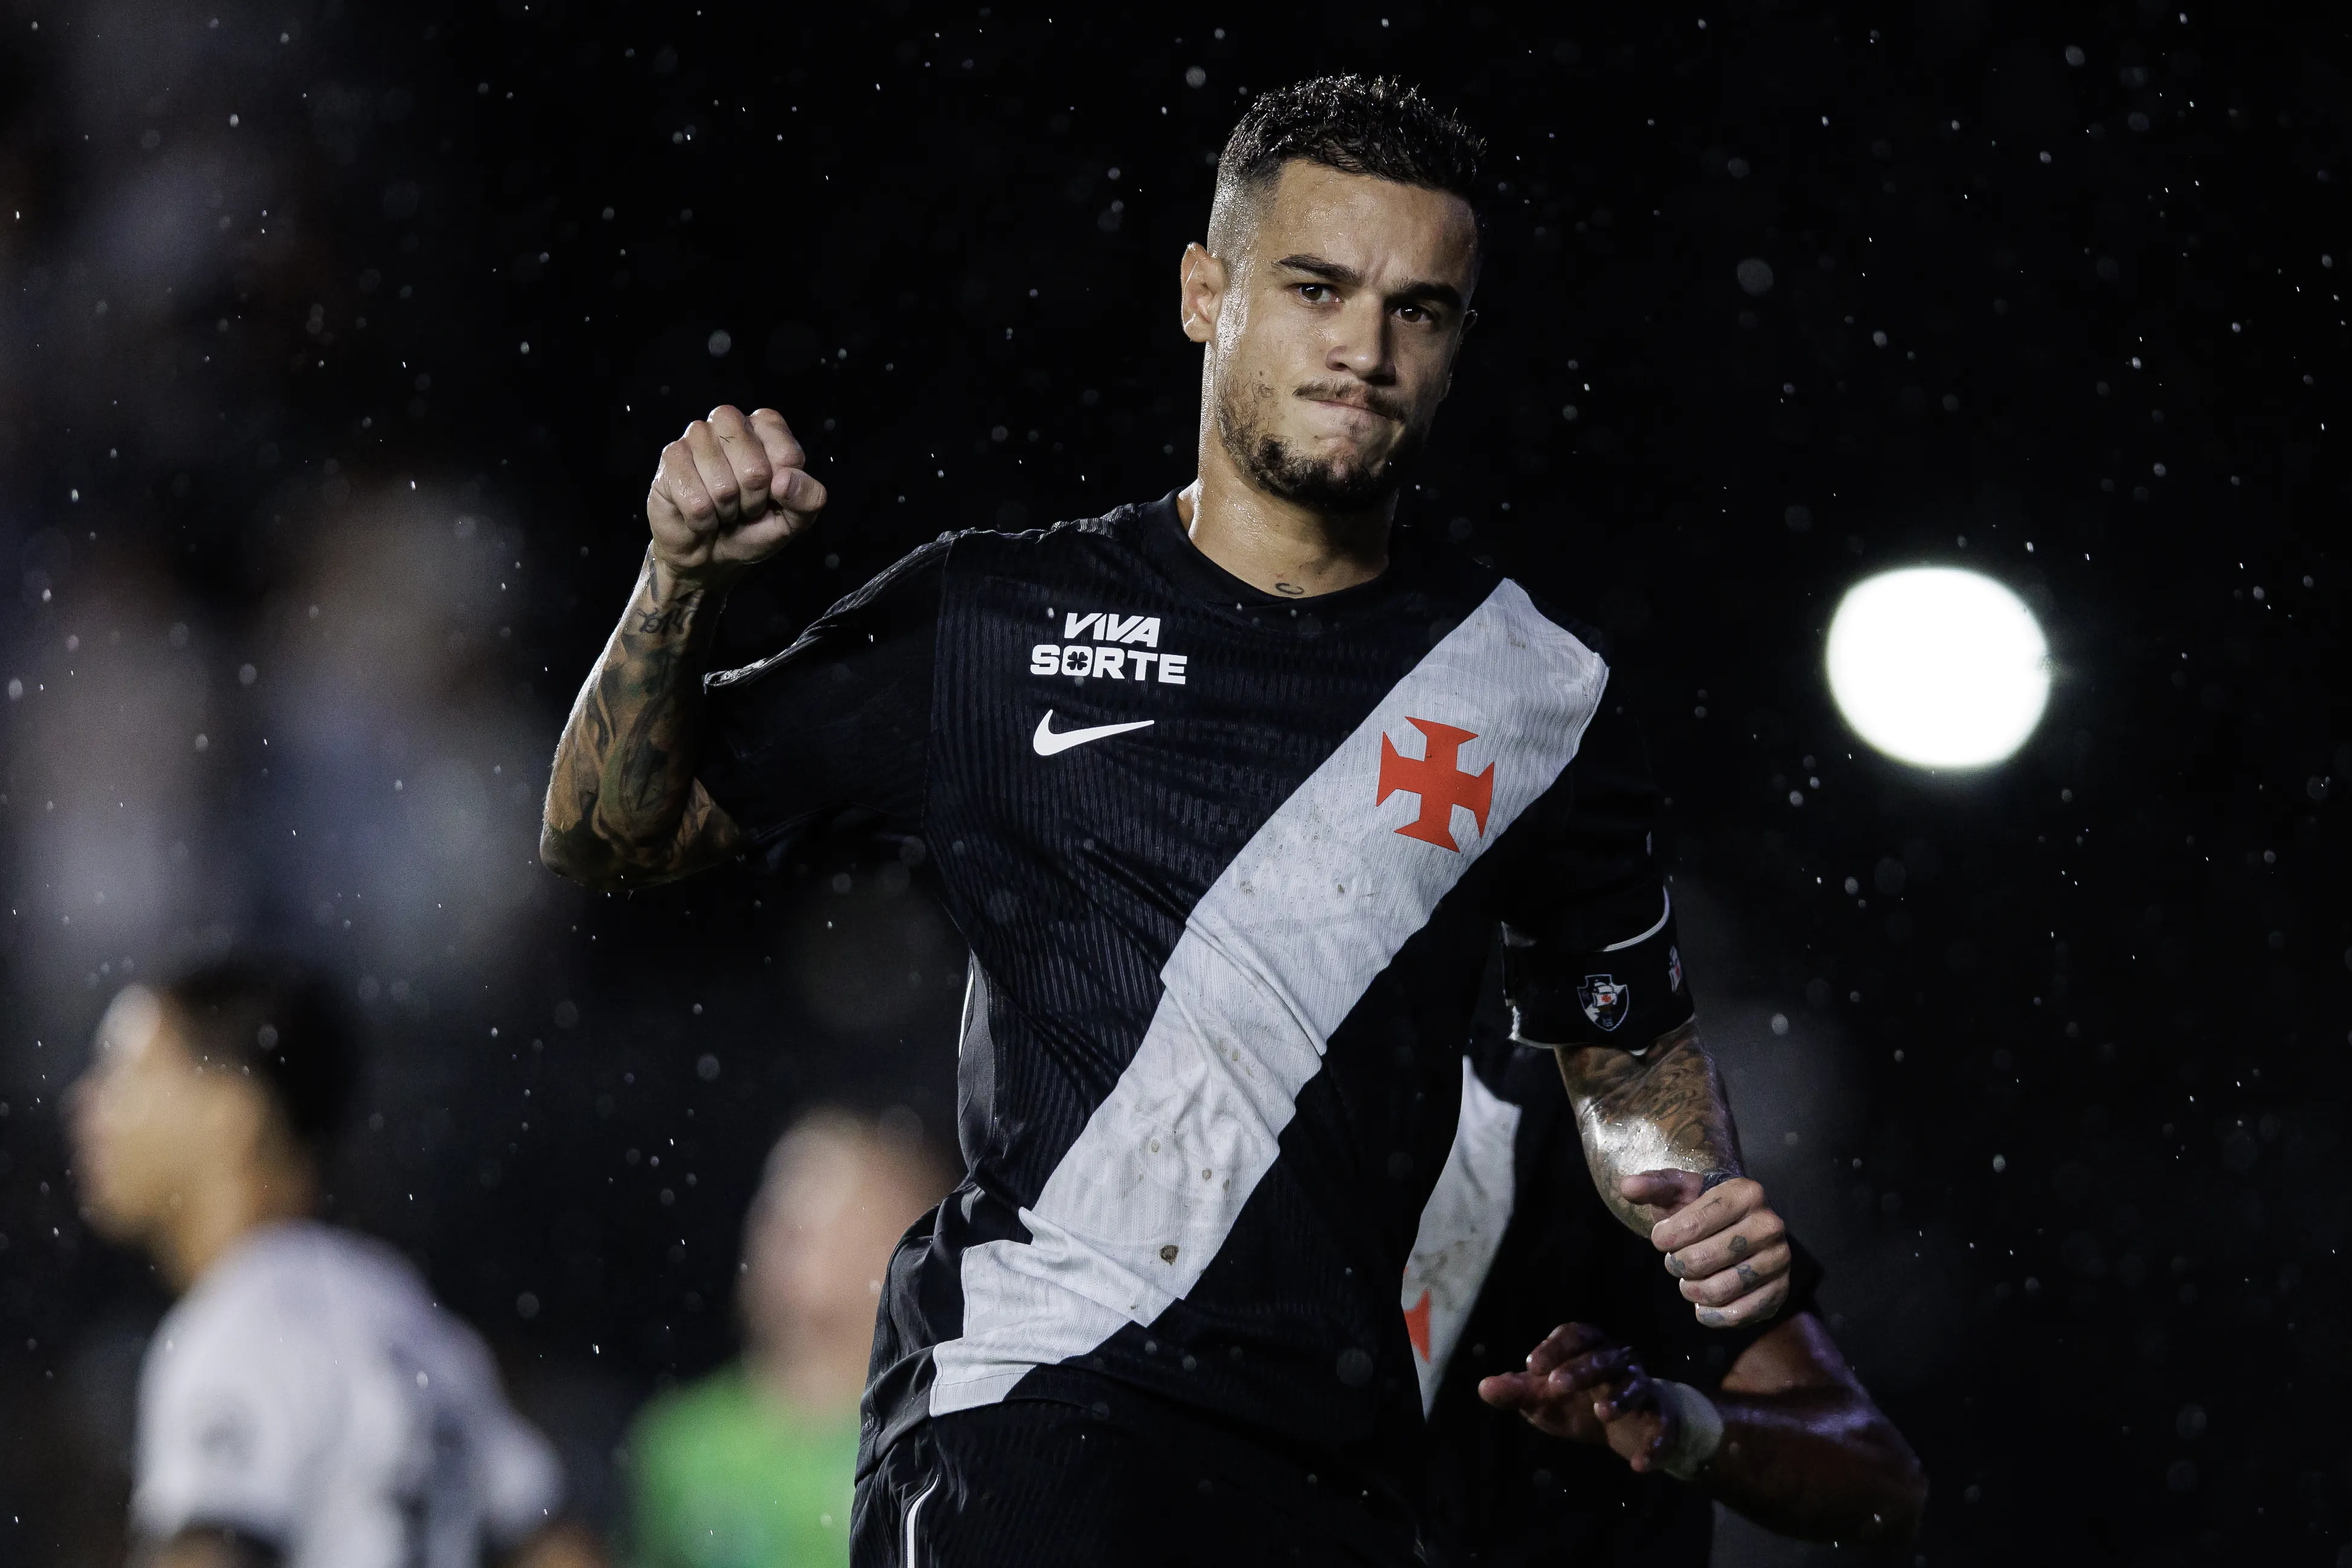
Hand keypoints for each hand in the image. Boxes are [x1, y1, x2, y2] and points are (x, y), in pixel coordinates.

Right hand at [648, 405, 826, 583]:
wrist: (710, 554)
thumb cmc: (752, 528)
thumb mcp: (793, 521)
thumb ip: (808, 500)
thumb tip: (786, 480)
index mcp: (766, 427)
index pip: (787, 454)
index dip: (782, 488)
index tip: (772, 496)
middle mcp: (730, 422)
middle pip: (755, 469)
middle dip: (752, 501)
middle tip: (744, 506)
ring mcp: (697, 437)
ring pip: (723, 486)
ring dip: (726, 511)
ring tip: (722, 509)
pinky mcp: (671, 457)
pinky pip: (695, 500)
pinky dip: (702, 520)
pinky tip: (700, 515)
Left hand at [1477, 1322, 1677, 1470]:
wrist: (1635, 1429)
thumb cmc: (1582, 1404)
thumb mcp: (1548, 1399)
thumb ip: (1518, 1392)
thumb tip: (1484, 1387)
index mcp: (1590, 1348)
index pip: (1576, 1334)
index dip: (1555, 1347)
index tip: (1532, 1367)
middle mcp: (1620, 1361)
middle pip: (1604, 1357)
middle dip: (1581, 1368)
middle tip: (1555, 1385)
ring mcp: (1645, 1388)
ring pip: (1637, 1385)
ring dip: (1620, 1398)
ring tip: (1601, 1413)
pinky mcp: (1663, 1418)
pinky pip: (1662, 1427)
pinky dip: (1654, 1444)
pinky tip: (1639, 1465)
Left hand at [1626, 1171, 1790, 1327]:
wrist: (1741, 1232)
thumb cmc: (1703, 1210)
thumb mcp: (1679, 1192)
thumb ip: (1653, 1186)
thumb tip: (1627, 1186)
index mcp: (1745, 1193)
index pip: (1693, 1224)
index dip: (1666, 1237)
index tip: (1660, 1239)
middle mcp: (1769, 1225)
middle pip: (1703, 1259)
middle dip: (1677, 1265)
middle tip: (1675, 1261)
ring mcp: (1778, 1260)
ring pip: (1719, 1289)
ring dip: (1691, 1291)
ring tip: (1688, 1281)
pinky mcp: (1780, 1291)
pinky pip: (1737, 1314)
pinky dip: (1711, 1314)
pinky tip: (1702, 1303)